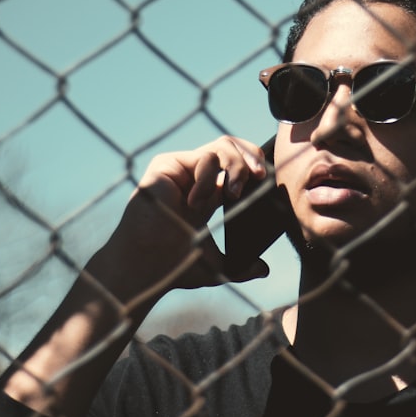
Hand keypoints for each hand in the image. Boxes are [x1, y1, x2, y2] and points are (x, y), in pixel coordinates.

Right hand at [97, 135, 269, 297]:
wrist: (147, 267)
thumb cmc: (174, 266)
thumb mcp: (218, 266)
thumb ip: (242, 267)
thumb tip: (265, 270)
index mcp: (209, 194)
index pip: (238, 166)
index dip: (256, 167)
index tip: (268, 182)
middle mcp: (196, 178)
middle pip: (233, 147)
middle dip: (252, 157)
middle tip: (261, 177)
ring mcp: (182, 169)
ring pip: (223, 146)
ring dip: (235, 169)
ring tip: (231, 196)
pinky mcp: (167, 164)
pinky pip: (204, 158)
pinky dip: (209, 179)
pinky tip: (197, 202)